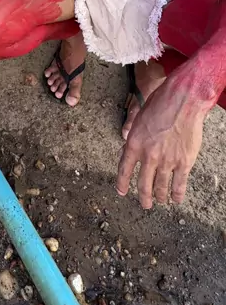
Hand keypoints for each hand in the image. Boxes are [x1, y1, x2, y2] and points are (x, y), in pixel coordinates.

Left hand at [116, 67, 208, 207]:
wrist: (182, 101)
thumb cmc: (160, 103)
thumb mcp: (138, 118)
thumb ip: (133, 136)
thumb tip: (127, 148)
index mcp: (134, 144)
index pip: (124, 169)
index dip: (122, 183)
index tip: (121, 192)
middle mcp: (148, 156)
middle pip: (143, 184)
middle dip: (143, 197)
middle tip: (144, 204)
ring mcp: (166, 161)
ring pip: (161, 187)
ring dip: (159, 197)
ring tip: (160, 201)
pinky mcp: (183, 162)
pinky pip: (179, 184)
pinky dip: (177, 194)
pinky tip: (176, 199)